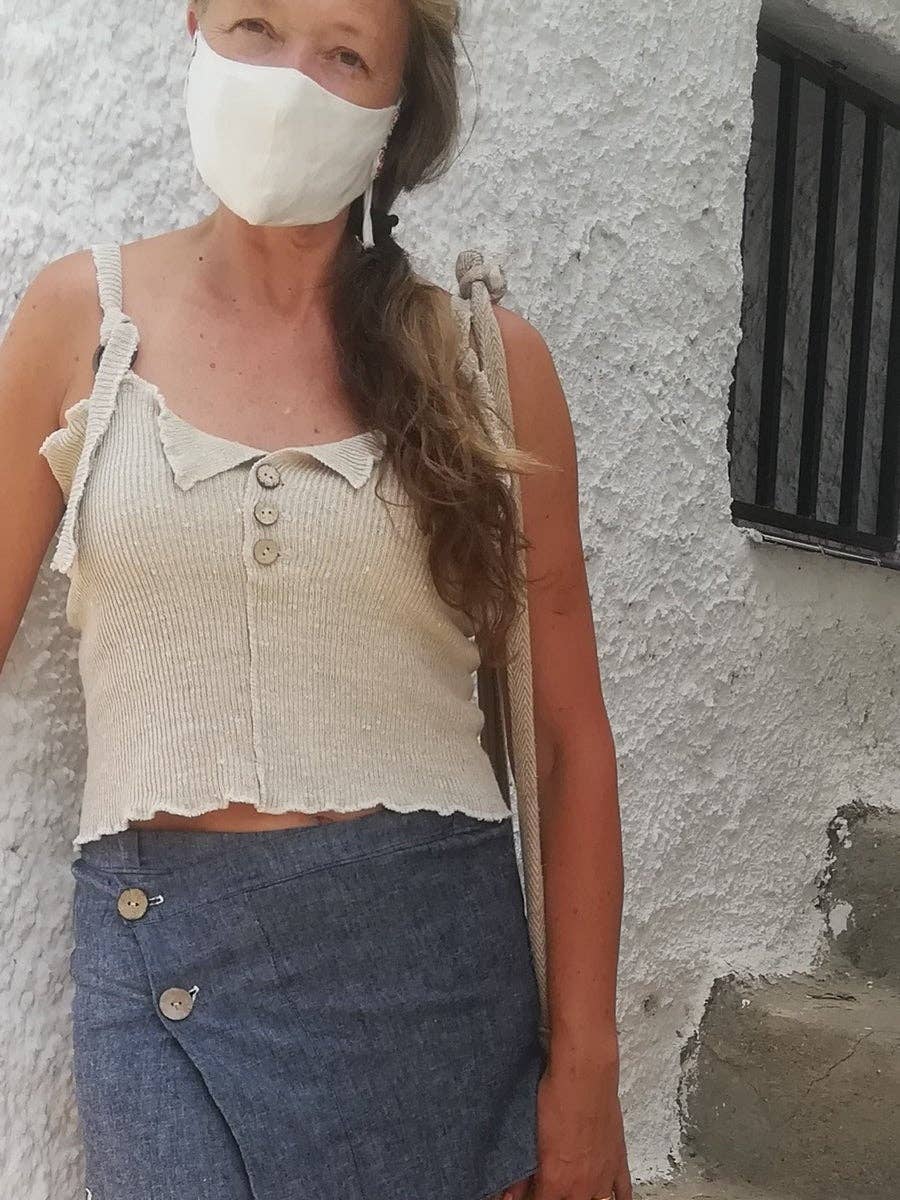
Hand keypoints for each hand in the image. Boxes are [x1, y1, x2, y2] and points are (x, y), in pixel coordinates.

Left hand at [502, 1047, 632, 1199]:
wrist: (585, 1075)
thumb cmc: (558, 1097)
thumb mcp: (532, 1137)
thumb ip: (521, 1175)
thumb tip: (509, 1193)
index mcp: (556, 1182)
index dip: (528, 1199)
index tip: (523, 1194)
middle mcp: (581, 1186)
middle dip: (554, 1197)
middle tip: (545, 1186)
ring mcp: (603, 1176)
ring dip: (581, 1198)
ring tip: (572, 1190)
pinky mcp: (618, 1161)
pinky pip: (622, 1193)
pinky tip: (607, 1199)